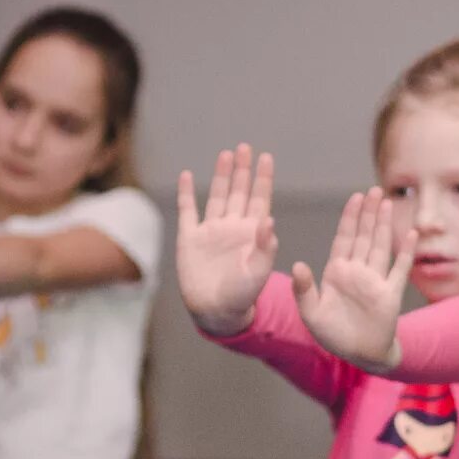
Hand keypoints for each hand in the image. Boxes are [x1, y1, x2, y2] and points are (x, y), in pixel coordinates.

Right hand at [177, 144, 278, 335]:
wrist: (216, 311)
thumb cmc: (243, 295)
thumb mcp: (258, 272)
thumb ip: (265, 247)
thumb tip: (270, 220)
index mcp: (252, 233)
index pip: (260, 199)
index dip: (262, 179)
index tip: (266, 158)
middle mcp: (233, 227)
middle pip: (239, 192)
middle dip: (243, 170)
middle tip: (245, 147)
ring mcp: (211, 231)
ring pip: (218, 196)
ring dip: (222, 176)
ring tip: (226, 154)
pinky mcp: (190, 238)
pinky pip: (188, 211)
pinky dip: (187, 194)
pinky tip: (188, 176)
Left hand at [292, 187, 416, 371]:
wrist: (358, 354)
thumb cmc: (332, 334)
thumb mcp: (311, 312)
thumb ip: (303, 289)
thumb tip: (298, 264)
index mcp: (337, 271)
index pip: (344, 238)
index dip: (350, 218)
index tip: (355, 198)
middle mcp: (357, 271)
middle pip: (364, 236)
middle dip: (369, 213)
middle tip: (375, 190)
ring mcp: (375, 281)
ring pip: (381, 246)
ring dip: (385, 226)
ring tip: (389, 204)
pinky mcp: (391, 294)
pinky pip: (400, 269)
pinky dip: (406, 252)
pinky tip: (411, 235)